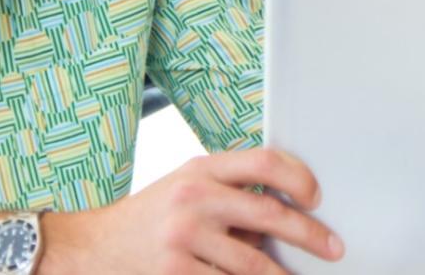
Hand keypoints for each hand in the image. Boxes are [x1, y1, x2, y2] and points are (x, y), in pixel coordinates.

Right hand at [45, 148, 342, 273]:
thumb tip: (288, 210)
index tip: (316, 198)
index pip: (264, 161)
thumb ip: (229, 191)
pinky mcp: (177, 274)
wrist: (92, 250)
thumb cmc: (149, 219)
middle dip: (310, 235)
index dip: (299, 178)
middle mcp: (193, 199)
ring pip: (255, 263)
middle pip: (270, 213)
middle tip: (332, 248)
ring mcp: (184, 238)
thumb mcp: (185, 187)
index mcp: (200, 169)